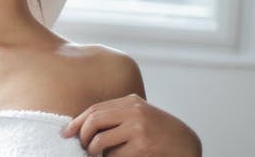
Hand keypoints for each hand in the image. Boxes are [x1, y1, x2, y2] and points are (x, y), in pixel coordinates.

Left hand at [62, 94, 200, 156]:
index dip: (77, 122)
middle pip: (94, 122)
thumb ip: (118, 115)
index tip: (66, 132)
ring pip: (100, 142)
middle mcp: (134, 112)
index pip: (95, 109)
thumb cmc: (160, 132)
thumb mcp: (140, 115)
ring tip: (95, 155)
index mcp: (131, 101)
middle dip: (82, 137)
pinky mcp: (142, 147)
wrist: (188, 144)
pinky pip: (113, 156)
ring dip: (93, 152)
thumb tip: (85, 125)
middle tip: (81, 147)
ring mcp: (138, 129)